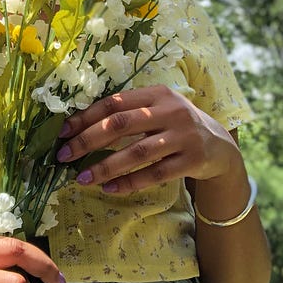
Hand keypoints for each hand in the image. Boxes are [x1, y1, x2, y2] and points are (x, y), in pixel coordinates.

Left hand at [55, 85, 239, 194]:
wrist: (220, 145)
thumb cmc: (176, 125)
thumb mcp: (158, 109)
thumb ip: (129, 112)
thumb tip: (80, 126)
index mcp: (156, 93)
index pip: (114, 102)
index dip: (85, 116)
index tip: (63, 132)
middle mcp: (170, 111)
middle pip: (121, 125)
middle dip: (88, 141)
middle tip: (64, 156)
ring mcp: (183, 136)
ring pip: (137, 153)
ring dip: (106, 167)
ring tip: (82, 179)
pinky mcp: (192, 160)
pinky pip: (156, 174)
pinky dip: (130, 183)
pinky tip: (110, 189)